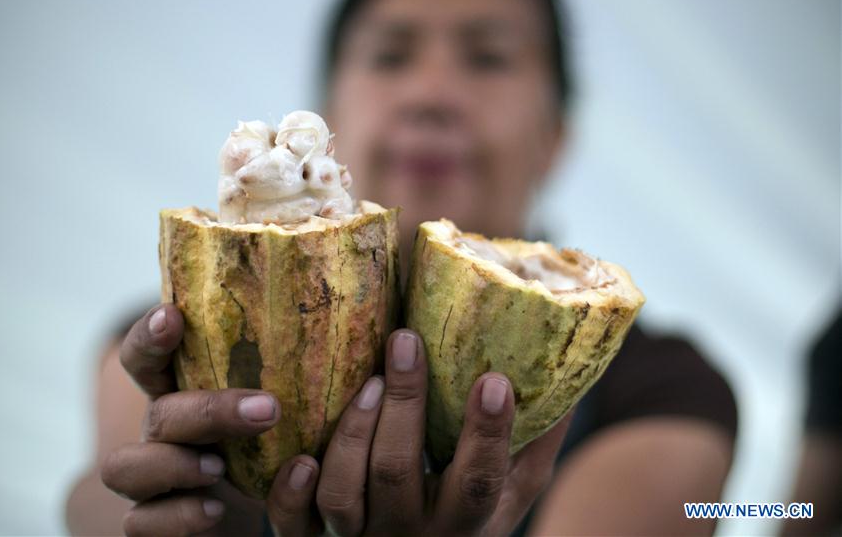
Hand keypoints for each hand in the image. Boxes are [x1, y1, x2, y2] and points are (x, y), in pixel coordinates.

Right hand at [100, 304, 320, 536]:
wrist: (256, 502)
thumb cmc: (272, 436)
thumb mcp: (280, 397)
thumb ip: (296, 365)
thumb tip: (366, 324)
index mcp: (183, 390)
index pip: (147, 356)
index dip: (150, 336)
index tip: (173, 315)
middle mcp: (161, 431)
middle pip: (159, 413)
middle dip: (208, 410)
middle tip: (268, 410)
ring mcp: (150, 478)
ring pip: (125, 467)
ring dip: (173, 465)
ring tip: (219, 467)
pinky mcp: (153, 523)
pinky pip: (140, 523)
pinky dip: (174, 516)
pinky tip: (214, 509)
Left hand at [292, 328, 572, 535]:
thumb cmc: (467, 521)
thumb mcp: (511, 495)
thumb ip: (536, 444)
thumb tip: (568, 377)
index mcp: (463, 522)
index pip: (478, 484)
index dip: (487, 434)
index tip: (494, 379)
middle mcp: (408, 535)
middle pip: (399, 475)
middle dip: (403, 406)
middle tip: (405, 342)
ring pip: (343, 493)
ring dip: (352, 434)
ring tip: (367, 382)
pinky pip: (291, 522)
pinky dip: (290, 491)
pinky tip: (300, 456)